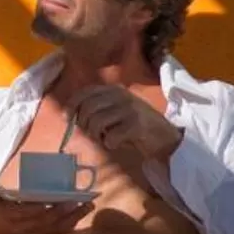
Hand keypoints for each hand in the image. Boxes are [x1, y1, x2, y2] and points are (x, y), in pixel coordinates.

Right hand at [0, 183, 90, 233]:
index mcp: (3, 215)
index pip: (19, 213)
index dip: (33, 209)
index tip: (46, 202)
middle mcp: (19, 227)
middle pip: (42, 222)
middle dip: (60, 212)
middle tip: (75, 200)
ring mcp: (31, 233)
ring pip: (52, 228)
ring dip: (71, 218)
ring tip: (87, 205)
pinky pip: (56, 231)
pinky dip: (70, 223)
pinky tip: (82, 213)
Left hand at [69, 84, 184, 166]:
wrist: (166, 137)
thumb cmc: (135, 125)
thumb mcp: (115, 111)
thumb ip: (96, 109)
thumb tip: (69, 117)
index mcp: (114, 89)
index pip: (84, 93)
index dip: (72, 105)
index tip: (67, 118)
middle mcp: (121, 95)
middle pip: (88, 108)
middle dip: (84, 124)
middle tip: (92, 135)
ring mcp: (130, 109)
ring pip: (97, 122)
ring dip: (96, 135)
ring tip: (105, 139)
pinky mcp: (137, 124)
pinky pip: (111, 136)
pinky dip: (109, 143)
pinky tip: (116, 144)